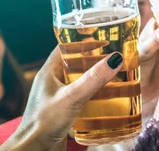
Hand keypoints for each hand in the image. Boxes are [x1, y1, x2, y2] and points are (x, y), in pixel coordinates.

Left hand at [0, 48, 122, 150]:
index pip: (65, 46)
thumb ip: (92, 79)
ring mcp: (58, 96)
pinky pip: (81, 96)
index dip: (83, 40)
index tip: (102, 36)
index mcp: (48, 72)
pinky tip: (108, 97)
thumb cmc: (43, 123)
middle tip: (114, 54)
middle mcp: (52, 82)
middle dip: (94, 58)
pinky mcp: (64, 110)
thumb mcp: (72, 97)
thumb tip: (114, 59)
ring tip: (115, 73)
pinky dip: (94, 94)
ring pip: (79, 80)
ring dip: (95, 77)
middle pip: (75, 63)